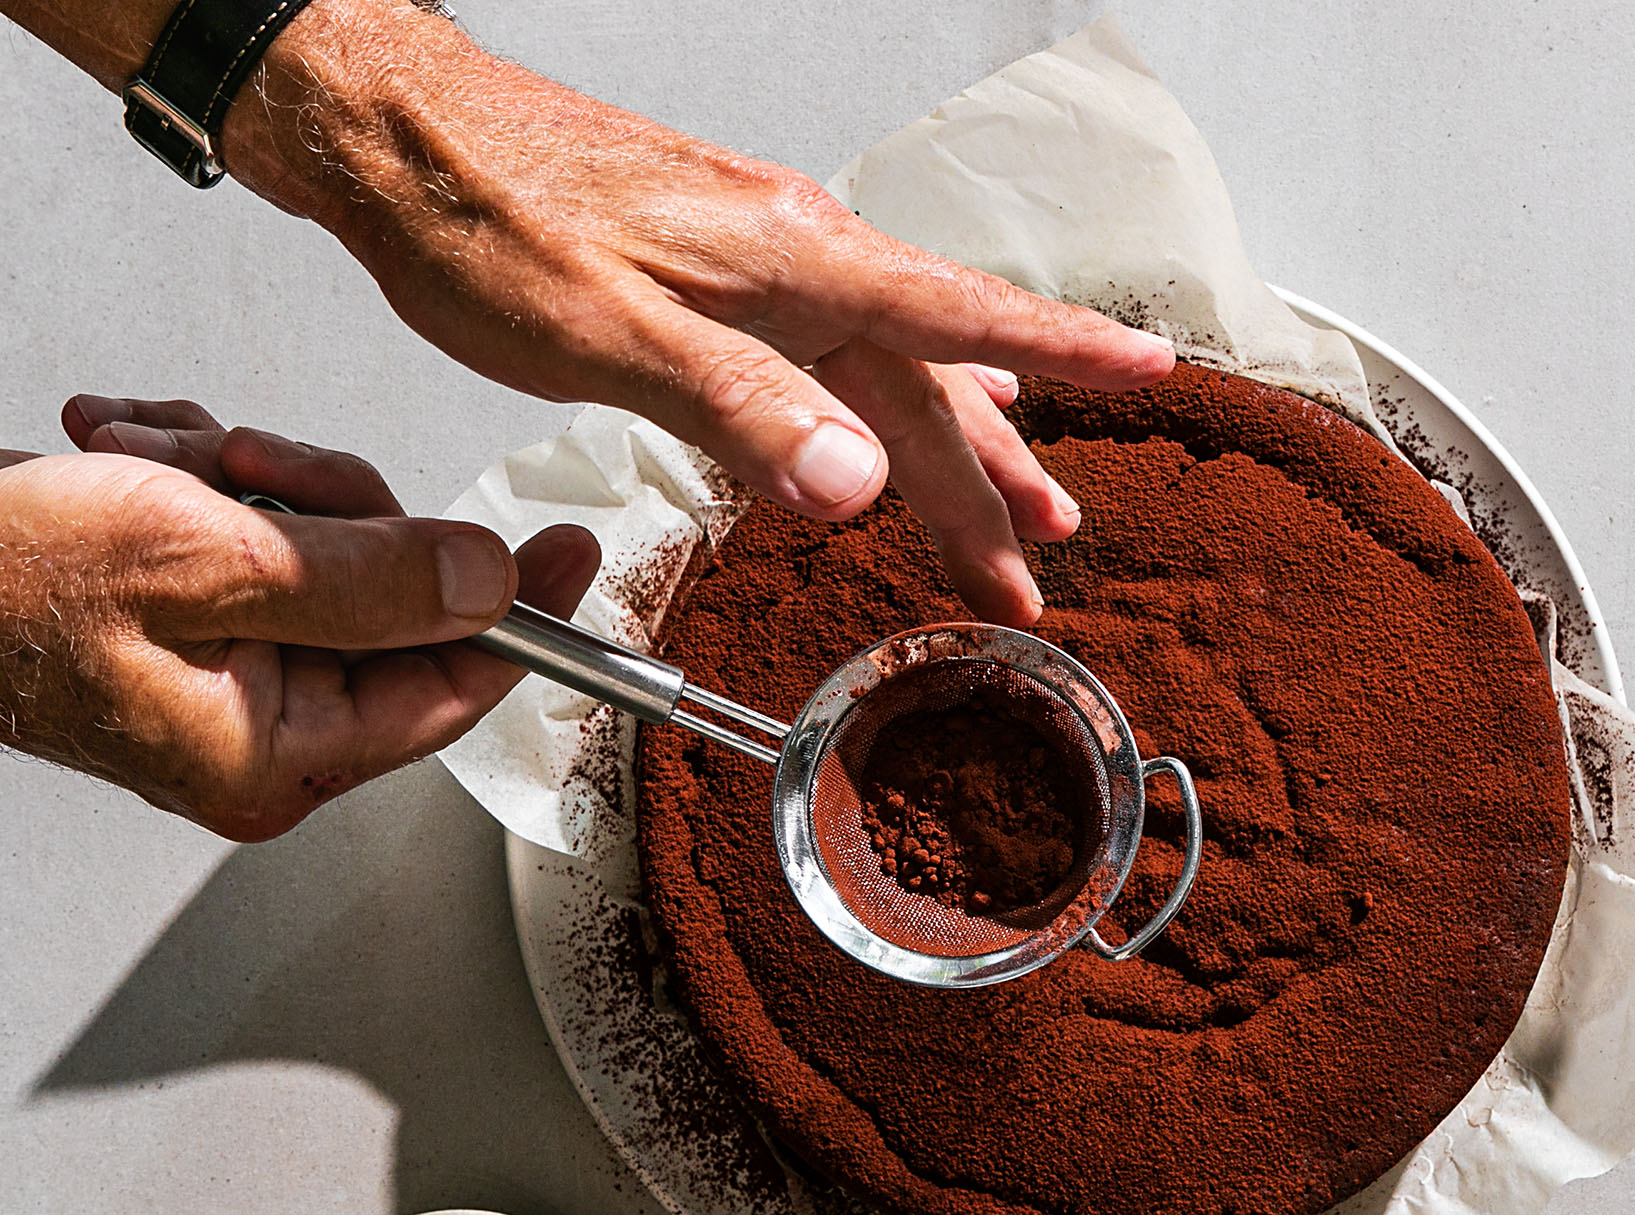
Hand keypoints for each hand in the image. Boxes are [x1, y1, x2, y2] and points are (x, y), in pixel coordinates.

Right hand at [0, 396, 599, 840]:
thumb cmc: (0, 583)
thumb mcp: (216, 563)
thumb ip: (375, 578)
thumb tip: (493, 584)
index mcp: (277, 752)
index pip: (451, 685)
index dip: (521, 610)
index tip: (575, 550)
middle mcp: (258, 728)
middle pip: (384, 594)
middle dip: (321, 505)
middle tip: (250, 473)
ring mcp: (222, 674)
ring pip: (318, 544)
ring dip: (244, 480)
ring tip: (154, 469)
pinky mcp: (187, 619)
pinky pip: (250, 530)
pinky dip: (199, 478)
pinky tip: (134, 462)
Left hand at [219, 0, 1173, 625]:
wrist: (398, 138)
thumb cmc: (490, 224)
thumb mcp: (612, 336)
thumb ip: (744, 411)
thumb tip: (861, 484)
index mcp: (795, 264)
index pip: (961, 318)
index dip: (1063, 353)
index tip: (1153, 370)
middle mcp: (799, 257)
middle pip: (928, 384)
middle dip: (990, 487)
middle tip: (1035, 573)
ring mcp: (763, 265)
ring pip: (886, 375)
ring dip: (950, 455)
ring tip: (1011, 520)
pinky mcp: (718, 277)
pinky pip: (832, 358)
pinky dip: (880, 409)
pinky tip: (901, 426)